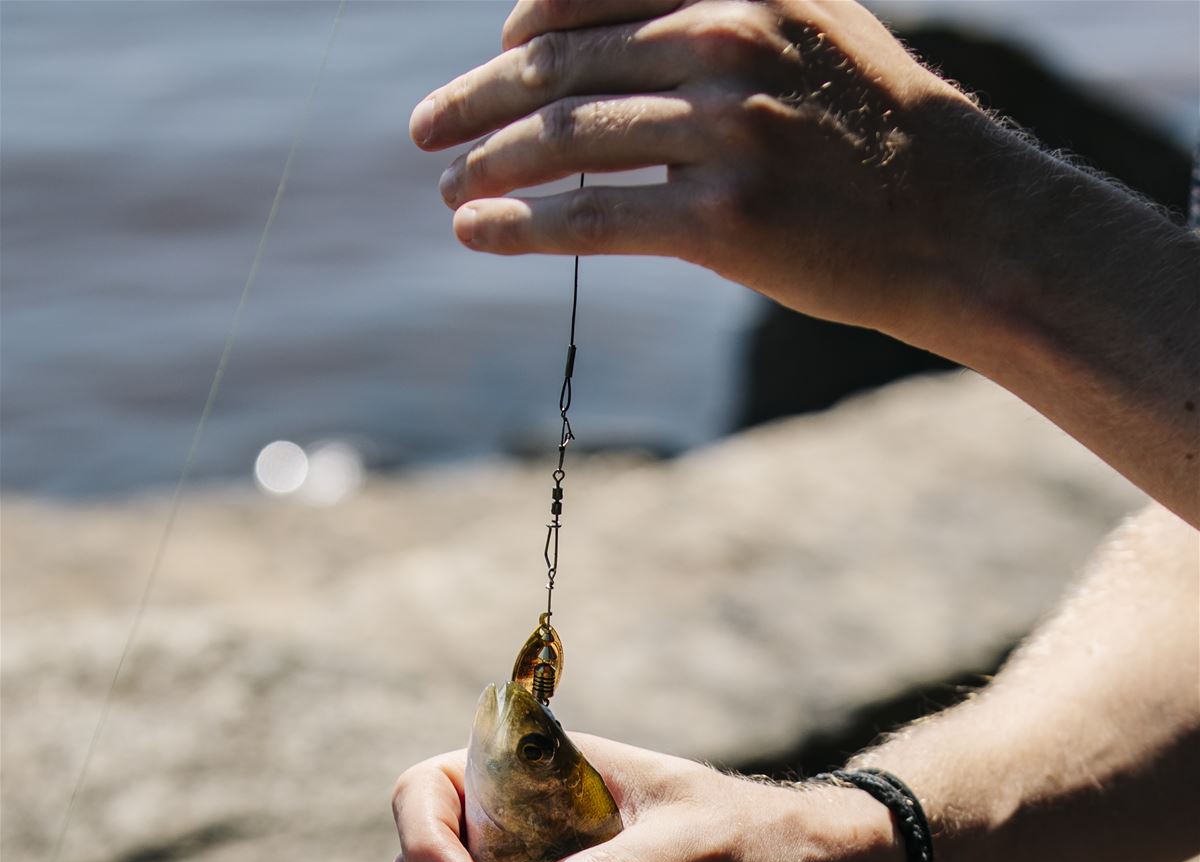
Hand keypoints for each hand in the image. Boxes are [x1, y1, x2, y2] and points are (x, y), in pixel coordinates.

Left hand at [409, 0, 980, 343]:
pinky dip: (519, 223)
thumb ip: (713, 10)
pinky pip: (591, 217)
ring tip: (448, 189)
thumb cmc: (874, 129)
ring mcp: (723, 130)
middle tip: (426, 131)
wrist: (958, 217)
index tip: (495, 59)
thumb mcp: (803, 23)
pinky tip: (476, 229)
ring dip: (487, 164)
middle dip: (478, 99)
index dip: (523, 26)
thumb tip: (611, 38)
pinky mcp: (723, 219)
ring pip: (565, 141)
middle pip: (560, 63)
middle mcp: (722, 38)